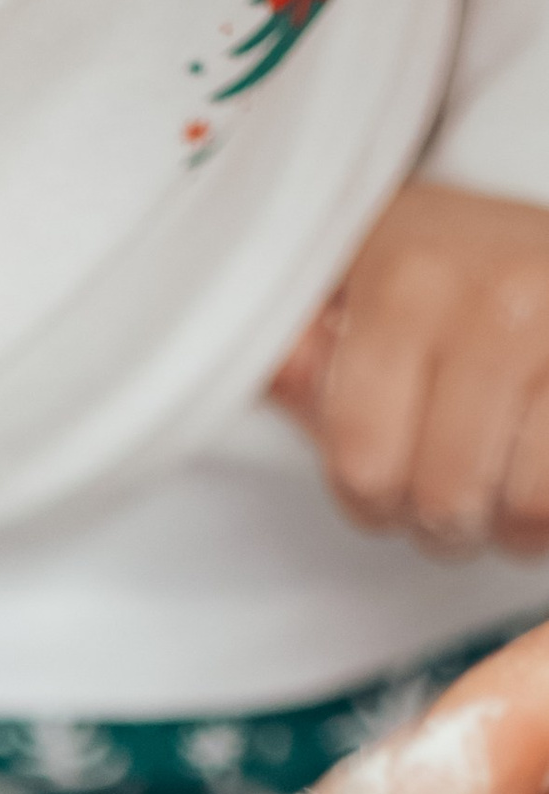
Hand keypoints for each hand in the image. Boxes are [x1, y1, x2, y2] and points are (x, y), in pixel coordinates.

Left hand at [269, 179, 548, 557]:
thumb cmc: (448, 269)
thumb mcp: (352, 284)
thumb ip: (296, 348)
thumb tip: (271, 376)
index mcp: (408, 282)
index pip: (362, 463)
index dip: (367, 497)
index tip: (380, 478)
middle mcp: (497, 302)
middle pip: (441, 498)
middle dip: (435, 520)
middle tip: (443, 488)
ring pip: (521, 509)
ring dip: (503, 524)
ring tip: (495, 480)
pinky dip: (546, 516)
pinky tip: (533, 476)